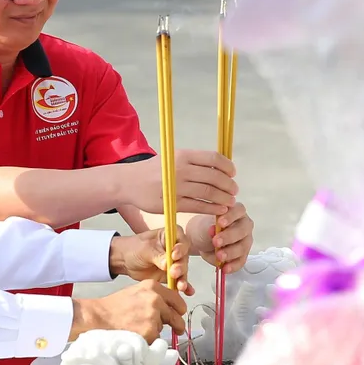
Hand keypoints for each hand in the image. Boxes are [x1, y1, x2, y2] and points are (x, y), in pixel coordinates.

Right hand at [69, 280, 186, 342]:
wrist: (99, 317)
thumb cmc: (114, 307)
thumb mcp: (136, 292)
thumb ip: (154, 296)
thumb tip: (170, 307)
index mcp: (153, 287)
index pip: (177, 299)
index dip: (179, 309)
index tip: (179, 314)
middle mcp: (156, 299)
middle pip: (177, 316)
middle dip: (177, 324)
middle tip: (177, 330)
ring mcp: (153, 316)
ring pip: (164, 328)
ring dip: (156, 331)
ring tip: (139, 329)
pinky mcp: (150, 331)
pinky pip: (156, 339)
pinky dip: (149, 340)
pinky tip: (137, 335)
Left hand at [109, 228, 192, 294]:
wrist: (125, 260)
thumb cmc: (135, 248)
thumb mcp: (145, 249)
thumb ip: (157, 256)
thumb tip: (167, 264)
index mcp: (169, 236)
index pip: (181, 240)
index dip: (181, 248)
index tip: (174, 255)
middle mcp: (175, 249)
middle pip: (184, 257)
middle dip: (180, 266)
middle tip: (173, 272)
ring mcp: (173, 263)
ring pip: (182, 270)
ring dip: (183, 278)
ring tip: (180, 286)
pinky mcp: (171, 275)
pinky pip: (179, 280)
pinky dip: (184, 286)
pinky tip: (187, 291)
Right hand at [122, 150, 237, 216]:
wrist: (128, 182)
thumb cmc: (154, 170)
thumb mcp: (172, 158)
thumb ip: (193, 161)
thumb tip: (219, 166)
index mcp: (183, 155)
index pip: (214, 159)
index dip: (228, 166)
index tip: (233, 173)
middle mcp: (181, 170)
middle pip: (214, 177)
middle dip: (229, 185)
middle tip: (234, 190)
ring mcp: (177, 187)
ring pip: (209, 193)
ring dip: (224, 198)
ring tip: (230, 201)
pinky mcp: (172, 203)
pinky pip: (198, 206)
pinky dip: (212, 208)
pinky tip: (220, 209)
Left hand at [187, 203, 252, 272]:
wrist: (201, 240)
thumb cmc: (205, 228)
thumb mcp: (203, 226)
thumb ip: (208, 227)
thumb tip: (213, 230)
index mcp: (236, 211)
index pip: (238, 210)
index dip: (231, 216)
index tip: (220, 223)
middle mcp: (244, 224)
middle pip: (242, 230)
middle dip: (229, 237)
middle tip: (216, 242)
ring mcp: (245, 240)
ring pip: (242, 247)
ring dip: (230, 252)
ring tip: (218, 256)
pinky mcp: (243, 255)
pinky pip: (241, 261)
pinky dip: (232, 266)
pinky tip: (225, 268)